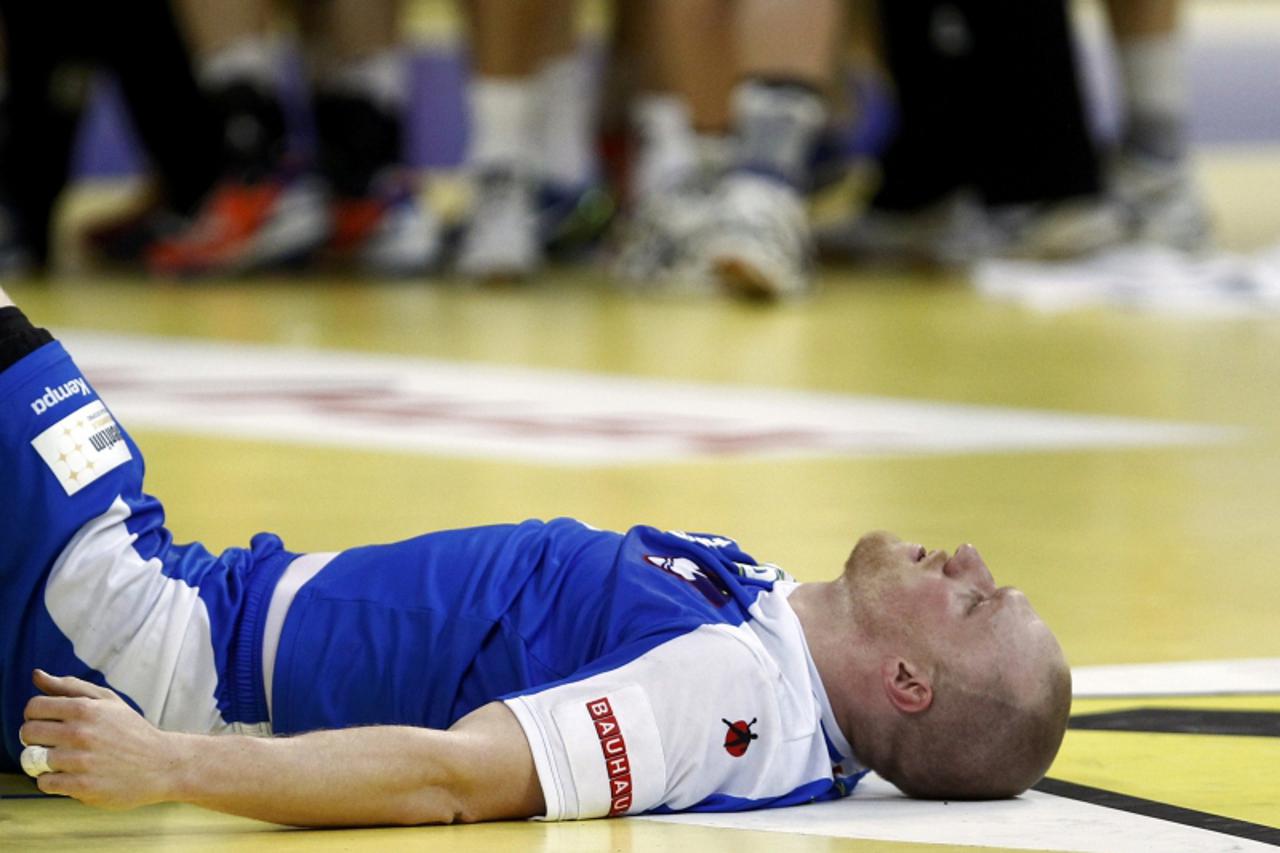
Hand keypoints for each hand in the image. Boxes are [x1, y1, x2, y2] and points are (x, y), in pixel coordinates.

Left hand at [19, 669, 183, 809]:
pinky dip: (52, 780)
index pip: (34, 707)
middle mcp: (80, 733)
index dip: (35, 715)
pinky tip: (70, 775)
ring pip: (33, 760)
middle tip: (52, 742)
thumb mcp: (108, 702)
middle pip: (28, 733)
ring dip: (44, 761)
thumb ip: (69, 686)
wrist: (161, 764)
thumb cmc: (131, 731)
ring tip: (63, 760)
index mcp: (85, 709)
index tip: (47, 722)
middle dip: (34, 738)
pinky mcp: (81, 786)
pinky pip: (44, 783)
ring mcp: (80, 761)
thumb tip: (36, 674)